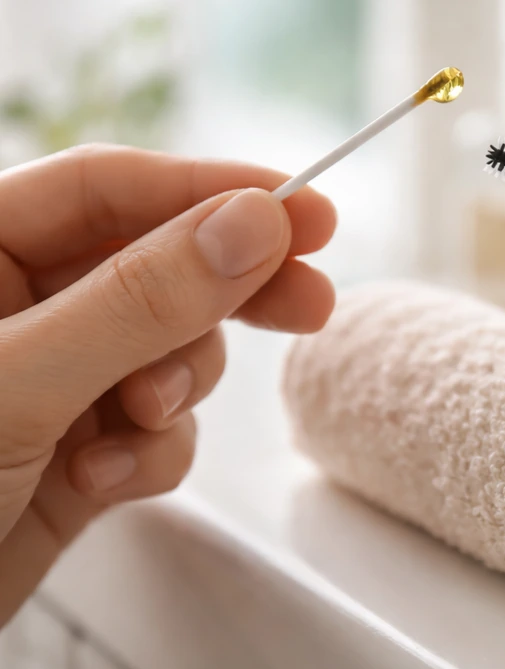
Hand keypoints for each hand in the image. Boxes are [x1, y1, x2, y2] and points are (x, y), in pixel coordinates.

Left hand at [0, 144, 335, 622]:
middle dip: (232, 289)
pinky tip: (106, 480)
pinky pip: (159, 428)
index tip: (305, 216)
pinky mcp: (81, 449)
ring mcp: (56, 380)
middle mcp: (19, 308)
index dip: (213, 192)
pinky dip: (154, 453)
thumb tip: (252, 226)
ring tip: (142, 421)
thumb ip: (138, 301)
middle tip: (310, 303)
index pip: (111, 188)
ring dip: (177, 388)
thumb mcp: (18, 385)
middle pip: (159, 264)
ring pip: (171, 351)